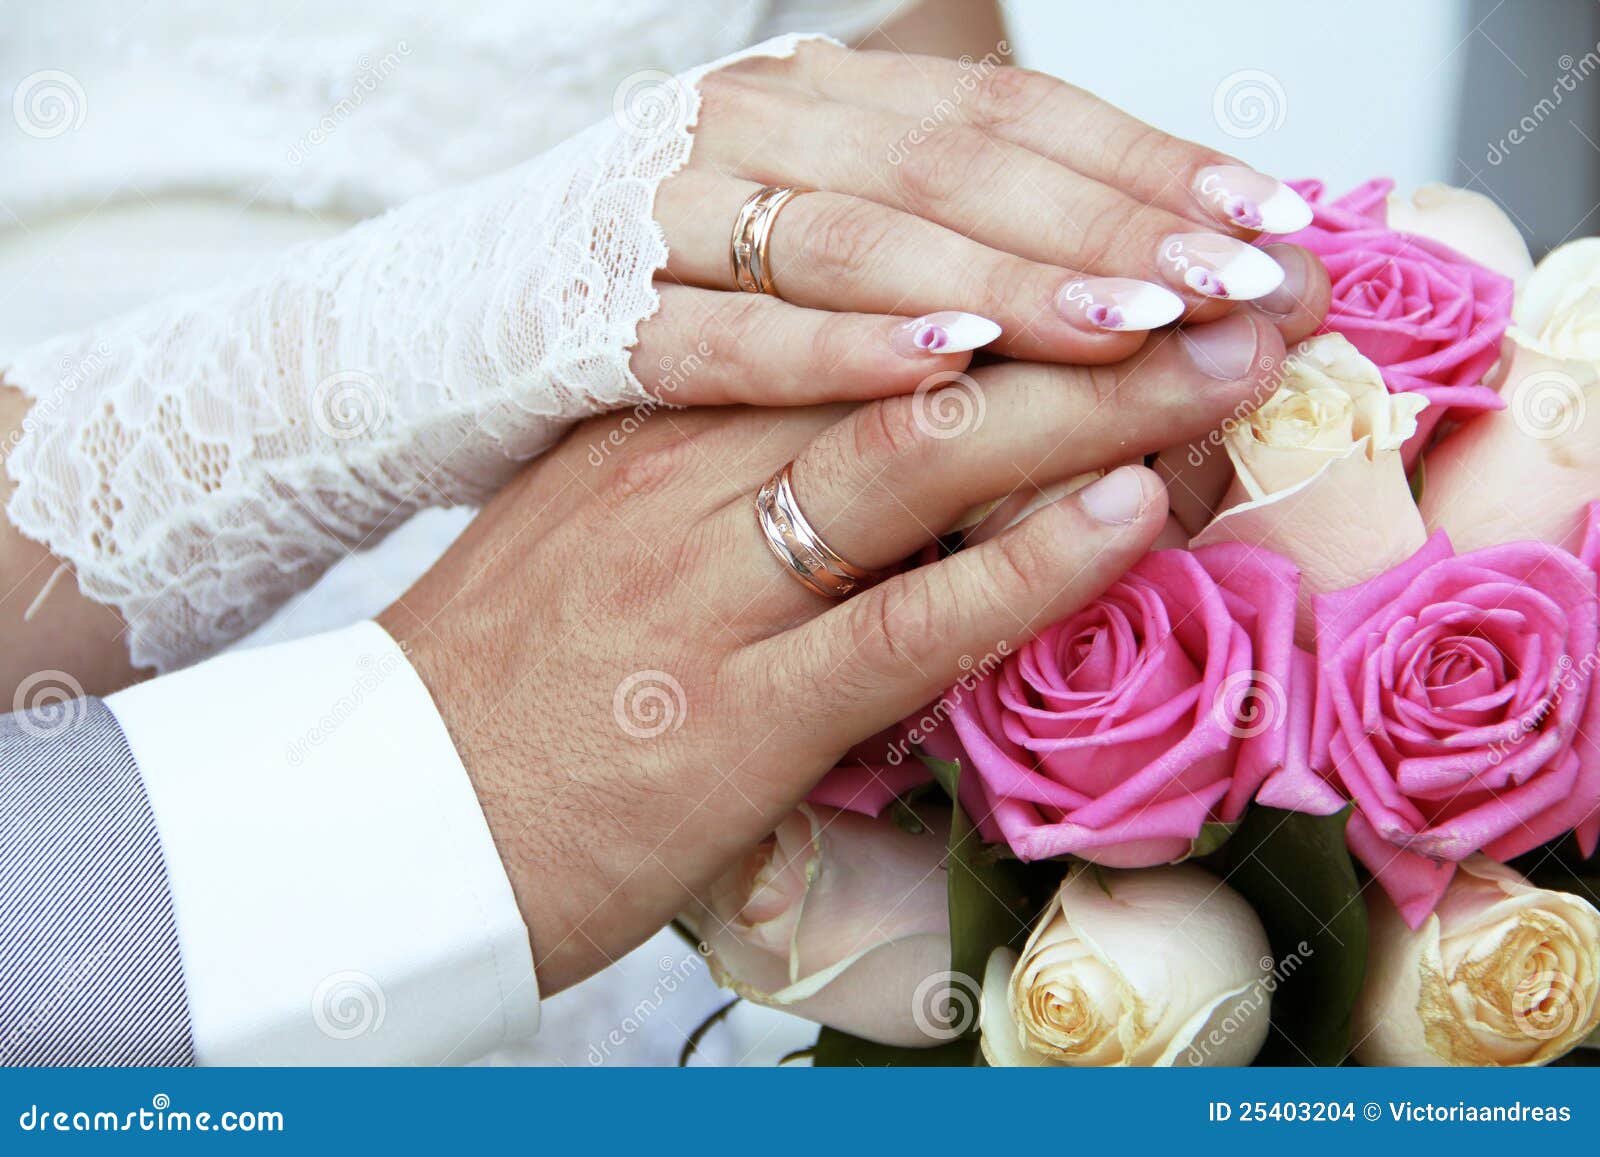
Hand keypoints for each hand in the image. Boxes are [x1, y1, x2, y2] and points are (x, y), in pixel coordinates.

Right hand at [378, 310, 1287, 994]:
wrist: (390, 820)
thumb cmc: (510, 682)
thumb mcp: (606, 530)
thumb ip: (721, 467)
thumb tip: (878, 433)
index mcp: (658, 418)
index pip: (862, 308)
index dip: (1015, 270)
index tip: (1135, 249)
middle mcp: (685, 476)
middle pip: (915, 354)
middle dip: (1090, 308)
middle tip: (1236, 278)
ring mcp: (709, 590)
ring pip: (921, 458)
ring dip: (1092, 401)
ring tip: (1225, 357)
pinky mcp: (736, 718)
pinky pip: (900, 623)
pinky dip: (1022, 563)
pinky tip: (1123, 508)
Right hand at [630, 40, 1329, 409]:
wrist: (451, 338)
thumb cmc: (667, 302)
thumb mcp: (796, 240)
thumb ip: (929, 236)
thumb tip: (1108, 269)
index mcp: (813, 103)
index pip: (1007, 114)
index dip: (1145, 158)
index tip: (1270, 220)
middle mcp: (745, 134)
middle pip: (955, 166)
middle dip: (1111, 223)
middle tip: (1244, 283)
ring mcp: (667, 225)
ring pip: (856, 240)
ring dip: (1002, 281)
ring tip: (1134, 325)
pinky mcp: (599, 331)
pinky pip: (727, 341)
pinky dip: (835, 351)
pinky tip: (942, 370)